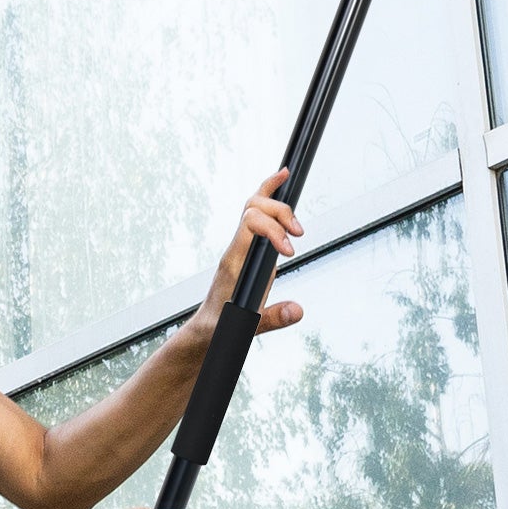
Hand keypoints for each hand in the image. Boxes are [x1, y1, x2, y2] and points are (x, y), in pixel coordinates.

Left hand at [195, 169, 304, 341]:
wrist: (208, 328)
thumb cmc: (222, 326)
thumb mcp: (246, 326)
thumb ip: (273, 318)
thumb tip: (298, 310)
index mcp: (234, 261)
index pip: (250, 224)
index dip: (273, 229)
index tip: (291, 251)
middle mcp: (236, 247)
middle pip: (253, 207)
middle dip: (280, 213)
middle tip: (299, 233)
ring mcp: (241, 245)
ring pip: (253, 205)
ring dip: (276, 201)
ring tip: (297, 214)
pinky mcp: (248, 247)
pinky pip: (256, 214)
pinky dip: (269, 194)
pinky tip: (281, 180)